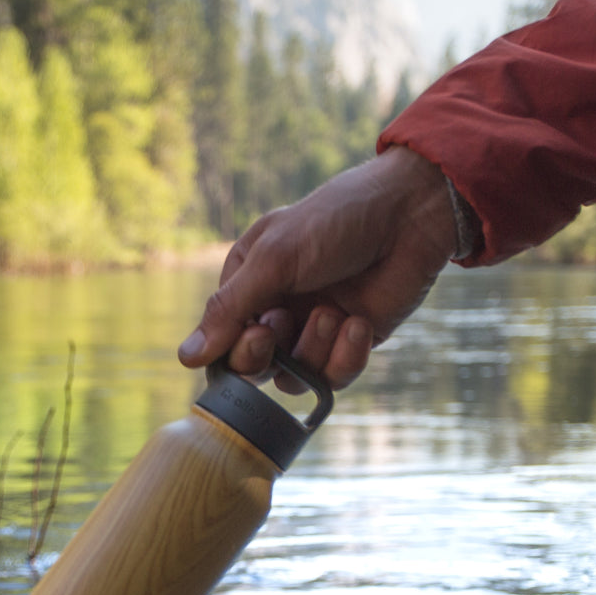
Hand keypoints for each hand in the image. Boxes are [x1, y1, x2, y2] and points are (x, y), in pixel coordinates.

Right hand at [178, 146, 458, 390]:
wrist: (411, 215)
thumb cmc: (336, 221)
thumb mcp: (274, 259)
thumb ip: (228, 310)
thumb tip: (184, 358)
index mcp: (248, 285)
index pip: (220, 341)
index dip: (232, 349)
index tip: (255, 331)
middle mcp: (276, 312)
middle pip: (250, 368)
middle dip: (264, 355)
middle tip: (282, 325)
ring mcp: (312, 332)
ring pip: (292, 379)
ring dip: (312, 349)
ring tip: (334, 311)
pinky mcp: (348, 346)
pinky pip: (332, 379)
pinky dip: (345, 357)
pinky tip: (359, 324)